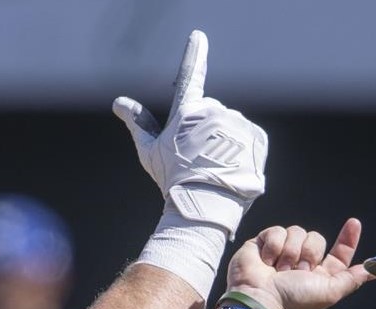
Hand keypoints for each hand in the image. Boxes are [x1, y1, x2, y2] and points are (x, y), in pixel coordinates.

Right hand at [112, 30, 267, 235]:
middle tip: (198, 159)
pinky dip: (244, 153)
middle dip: (207, 130)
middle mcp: (213, 111)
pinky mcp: (256, 137)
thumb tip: (119, 102)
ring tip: (216, 168)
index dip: (194, 54)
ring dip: (226, 143)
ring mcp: (236, 123)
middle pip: (212, 114)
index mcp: (187, 111)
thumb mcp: (149, 152)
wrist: (203, 205)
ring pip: (231, 128)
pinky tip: (233, 169)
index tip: (198, 36)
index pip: (190, 76)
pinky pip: (250, 141)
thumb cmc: (172, 180)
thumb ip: (138, 123)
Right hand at [226, 218, 372, 308]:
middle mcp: (302, 260)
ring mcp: (282, 250)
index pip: (339, 251)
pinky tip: (266, 261)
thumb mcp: (330, 292)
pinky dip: (274, 246)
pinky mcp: (264, 242)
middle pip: (317, 237)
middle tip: (297, 272)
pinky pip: (277, 230)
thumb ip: (352, 279)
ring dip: (290, 252)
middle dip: (309, 253)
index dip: (347, 238)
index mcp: (320, 273)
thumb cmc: (294, 299)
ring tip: (279, 269)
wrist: (260, 298)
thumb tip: (375, 271)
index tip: (354, 224)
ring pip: (297, 231)